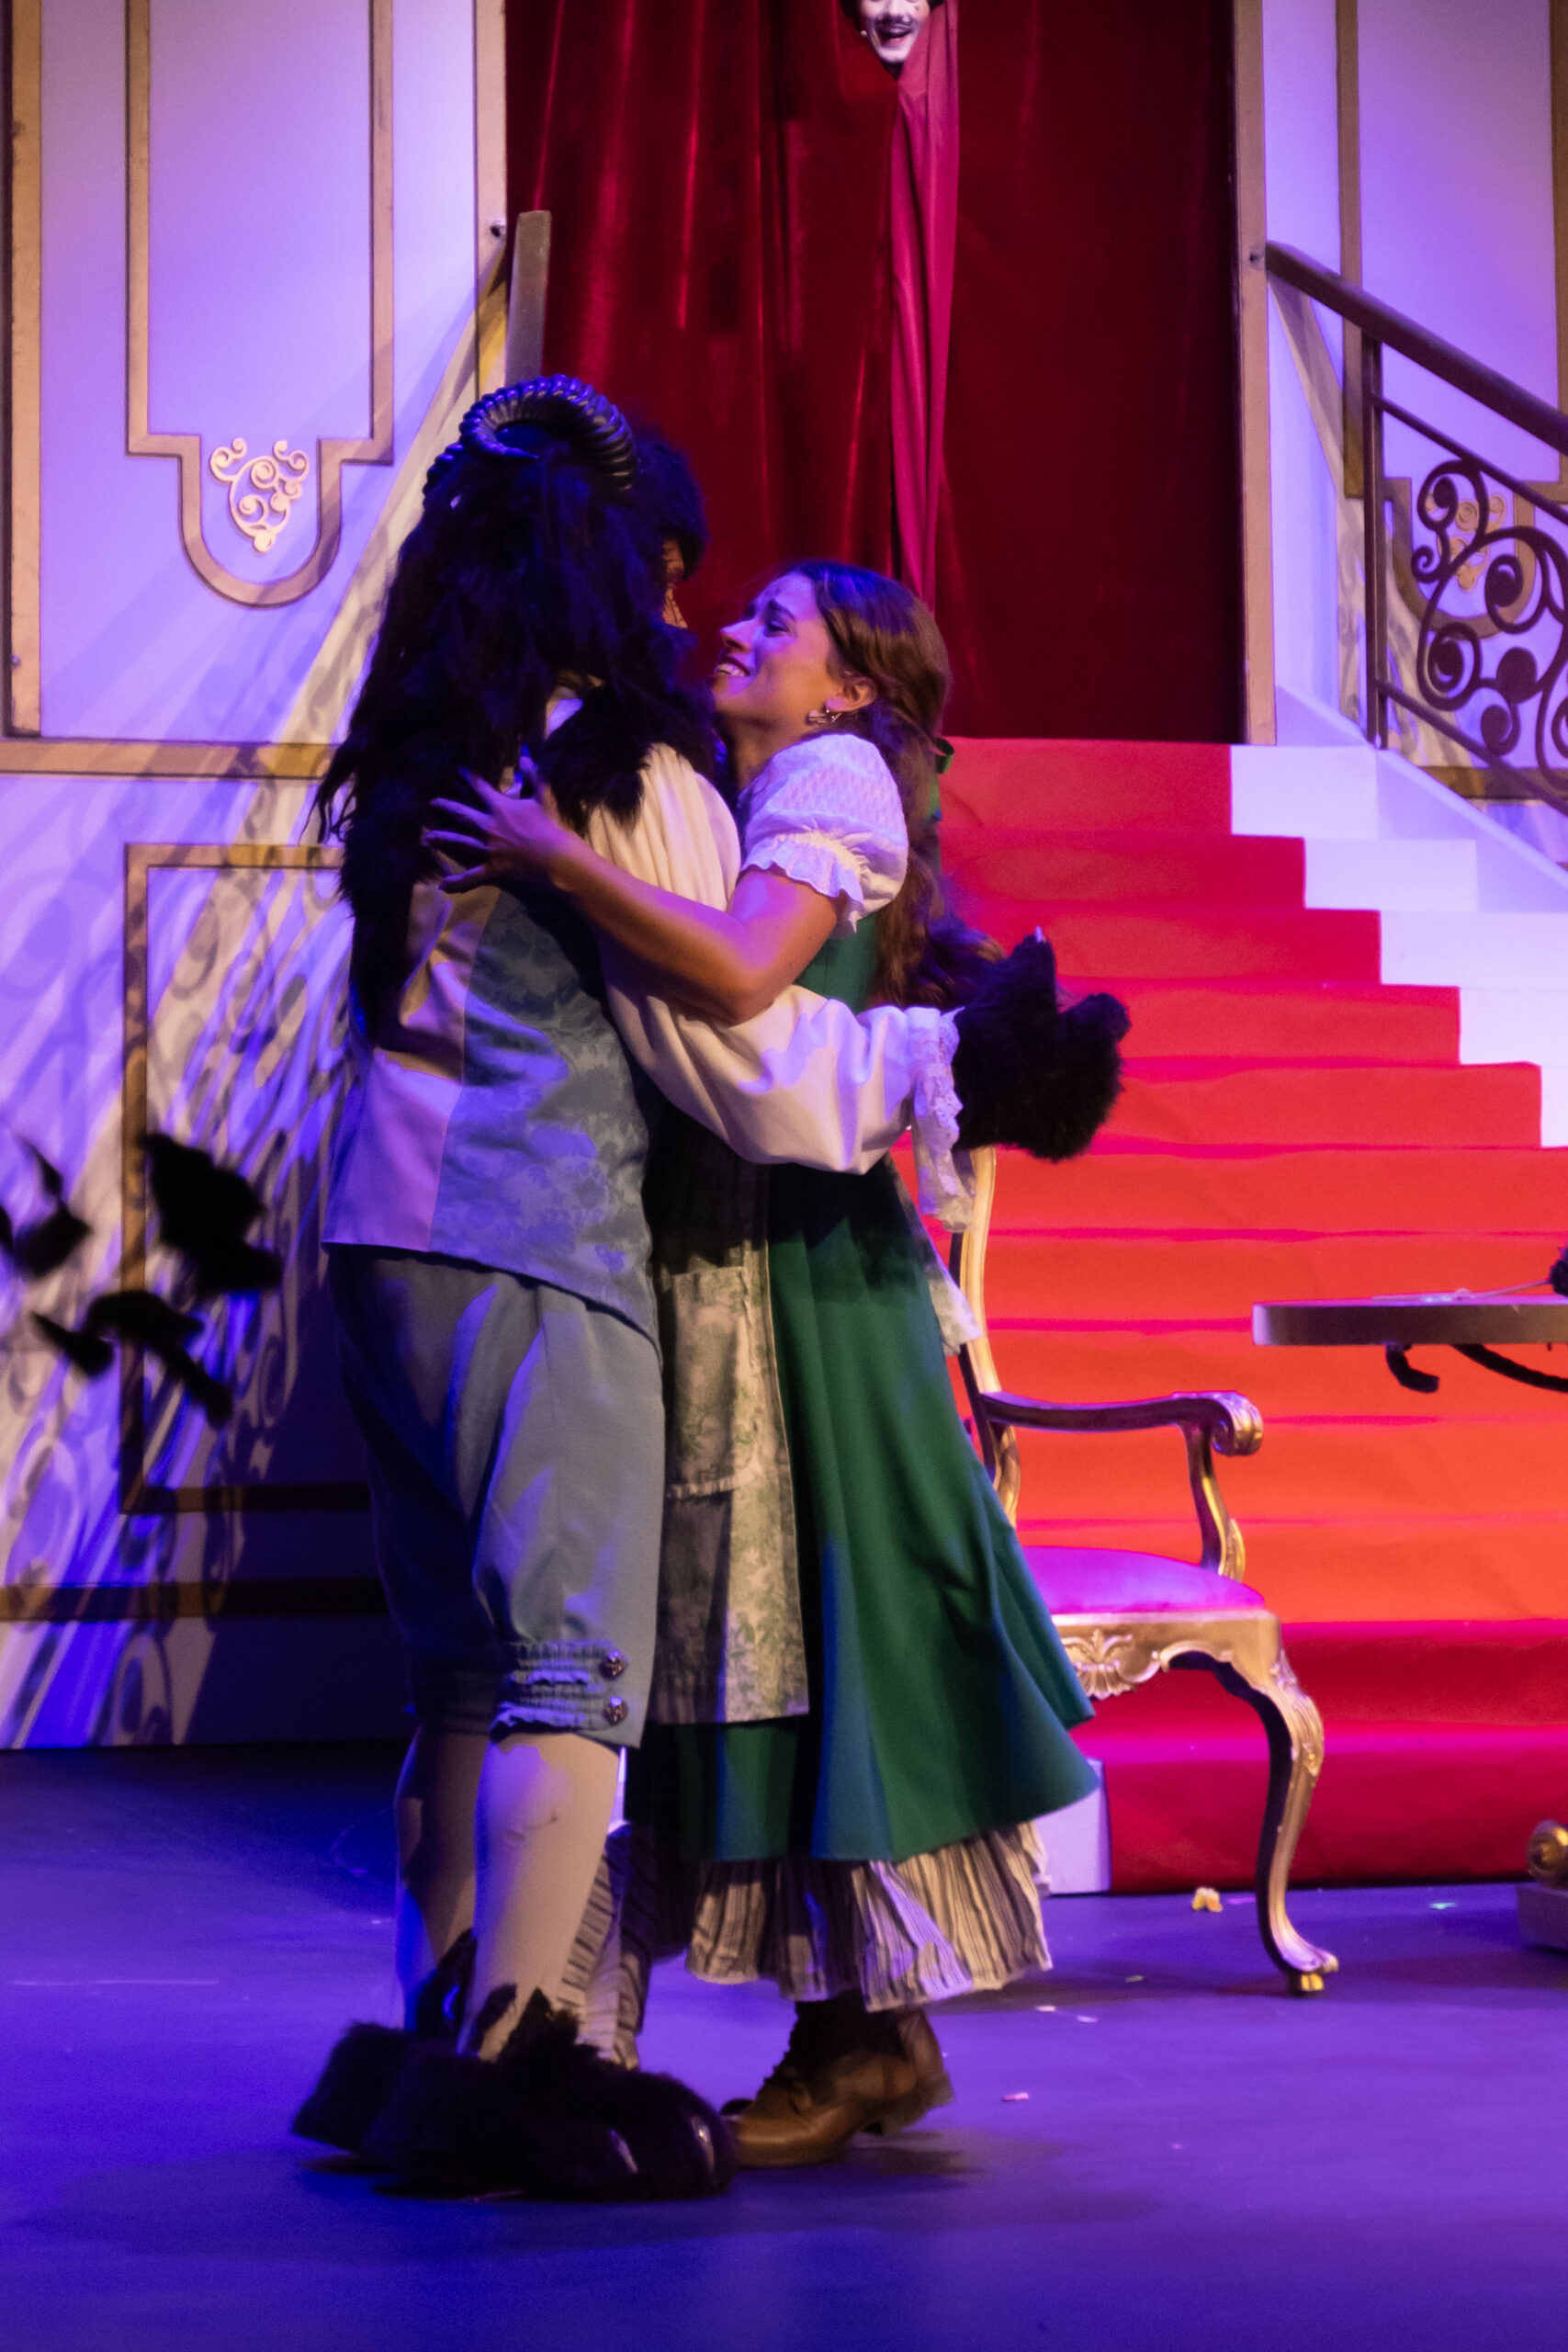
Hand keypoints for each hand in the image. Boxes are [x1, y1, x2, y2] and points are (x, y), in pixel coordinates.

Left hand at [425, 759, 578, 892]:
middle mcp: (489, 826)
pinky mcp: (493, 867)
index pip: (480, 788)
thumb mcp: (545, 796)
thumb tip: (523, 756)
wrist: (557, 857)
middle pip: (462, 814)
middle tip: (433, 803)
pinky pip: (472, 876)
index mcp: (500, 807)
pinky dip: (458, 882)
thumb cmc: (552, 826)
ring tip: (428, 838)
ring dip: (442, 839)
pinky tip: (443, 885)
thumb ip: (533, 774)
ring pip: (460, 842)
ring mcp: (488, 848)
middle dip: (446, 807)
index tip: (457, 770)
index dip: (468, 777)